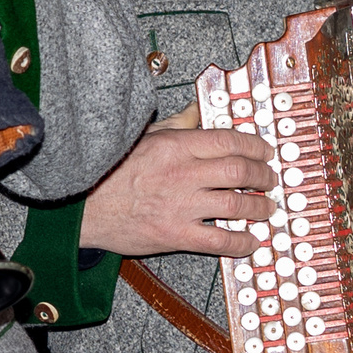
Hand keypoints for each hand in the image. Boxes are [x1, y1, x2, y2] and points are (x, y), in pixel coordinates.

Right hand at [80, 111, 278, 258]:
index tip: (265, 152)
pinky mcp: (175, 235)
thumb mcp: (143, 137)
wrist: (82, 207)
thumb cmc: (109, 170)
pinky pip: (220, 241)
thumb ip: (176, 124)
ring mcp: (181, 206)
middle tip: (271, 180)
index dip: (255, 146)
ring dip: (260, 207)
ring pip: (237, 206)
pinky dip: (242, 242)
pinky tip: (251, 241)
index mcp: (175, 146)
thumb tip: (199, 109)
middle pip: (239, 171)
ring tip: (267, 208)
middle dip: (264, 176)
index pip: (228, 141)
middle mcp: (182, 174)